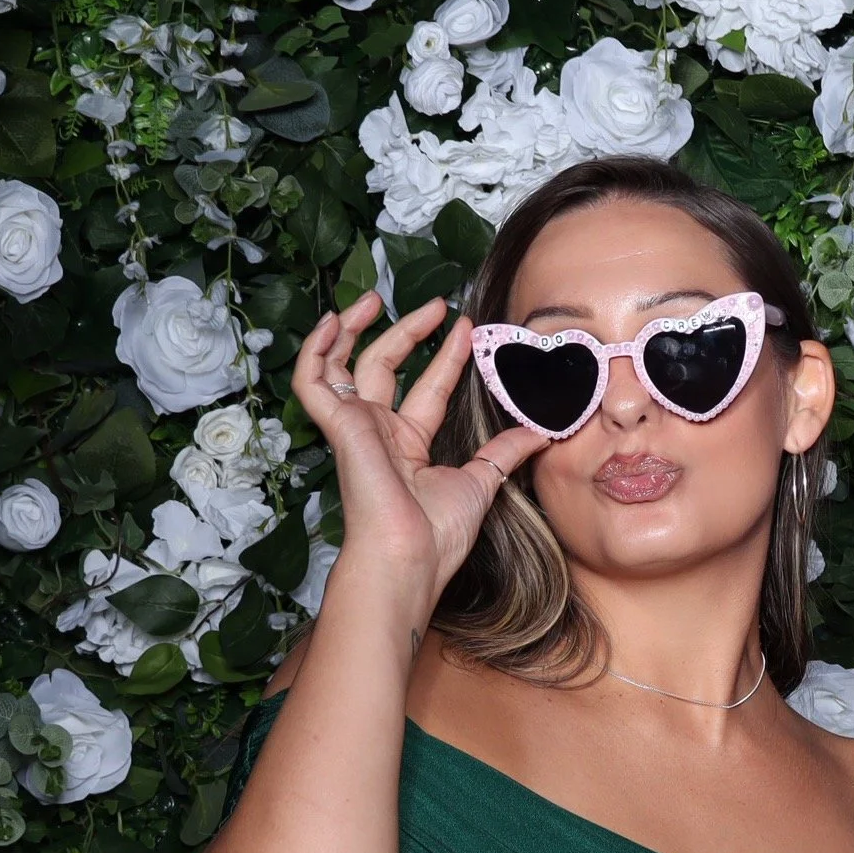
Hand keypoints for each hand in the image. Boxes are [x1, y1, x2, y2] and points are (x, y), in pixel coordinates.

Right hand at [293, 291, 543, 606]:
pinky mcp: (338, 426)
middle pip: (385, 366)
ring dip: (354, 329)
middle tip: (435, 304)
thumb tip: (541, 432)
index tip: (465, 326)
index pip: (427, 387)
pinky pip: (311, 381)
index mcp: (408, 444)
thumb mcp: (483, 481)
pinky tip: (332, 321)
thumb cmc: (439, 532)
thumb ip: (506, 452)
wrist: (410, 554)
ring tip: (372, 299)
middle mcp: (378, 431)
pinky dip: (315, 350)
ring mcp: (355, 427)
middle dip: (407, 331)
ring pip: (343, 365)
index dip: (444, 355)